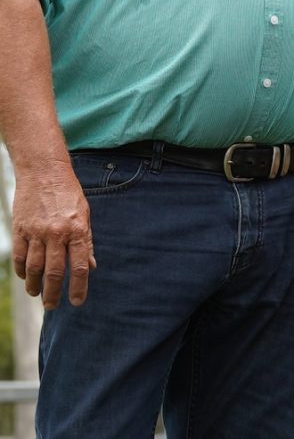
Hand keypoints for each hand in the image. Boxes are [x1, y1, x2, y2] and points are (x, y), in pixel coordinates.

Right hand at [11, 168, 95, 308]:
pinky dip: (22, 271)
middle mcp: (57, 233)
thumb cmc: (68, 193)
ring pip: (34, 268)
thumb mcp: (85, 214)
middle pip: (54, 272)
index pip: (79, 266)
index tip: (77, 302)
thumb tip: (91, 266)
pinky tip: (26, 277)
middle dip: (53, 293)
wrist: (44, 171)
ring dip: (34, 286)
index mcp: (77, 229)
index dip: (78, 287)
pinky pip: (20, 257)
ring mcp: (37, 231)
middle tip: (52, 305)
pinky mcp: (21, 229)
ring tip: (37, 294)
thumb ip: (86, 241)